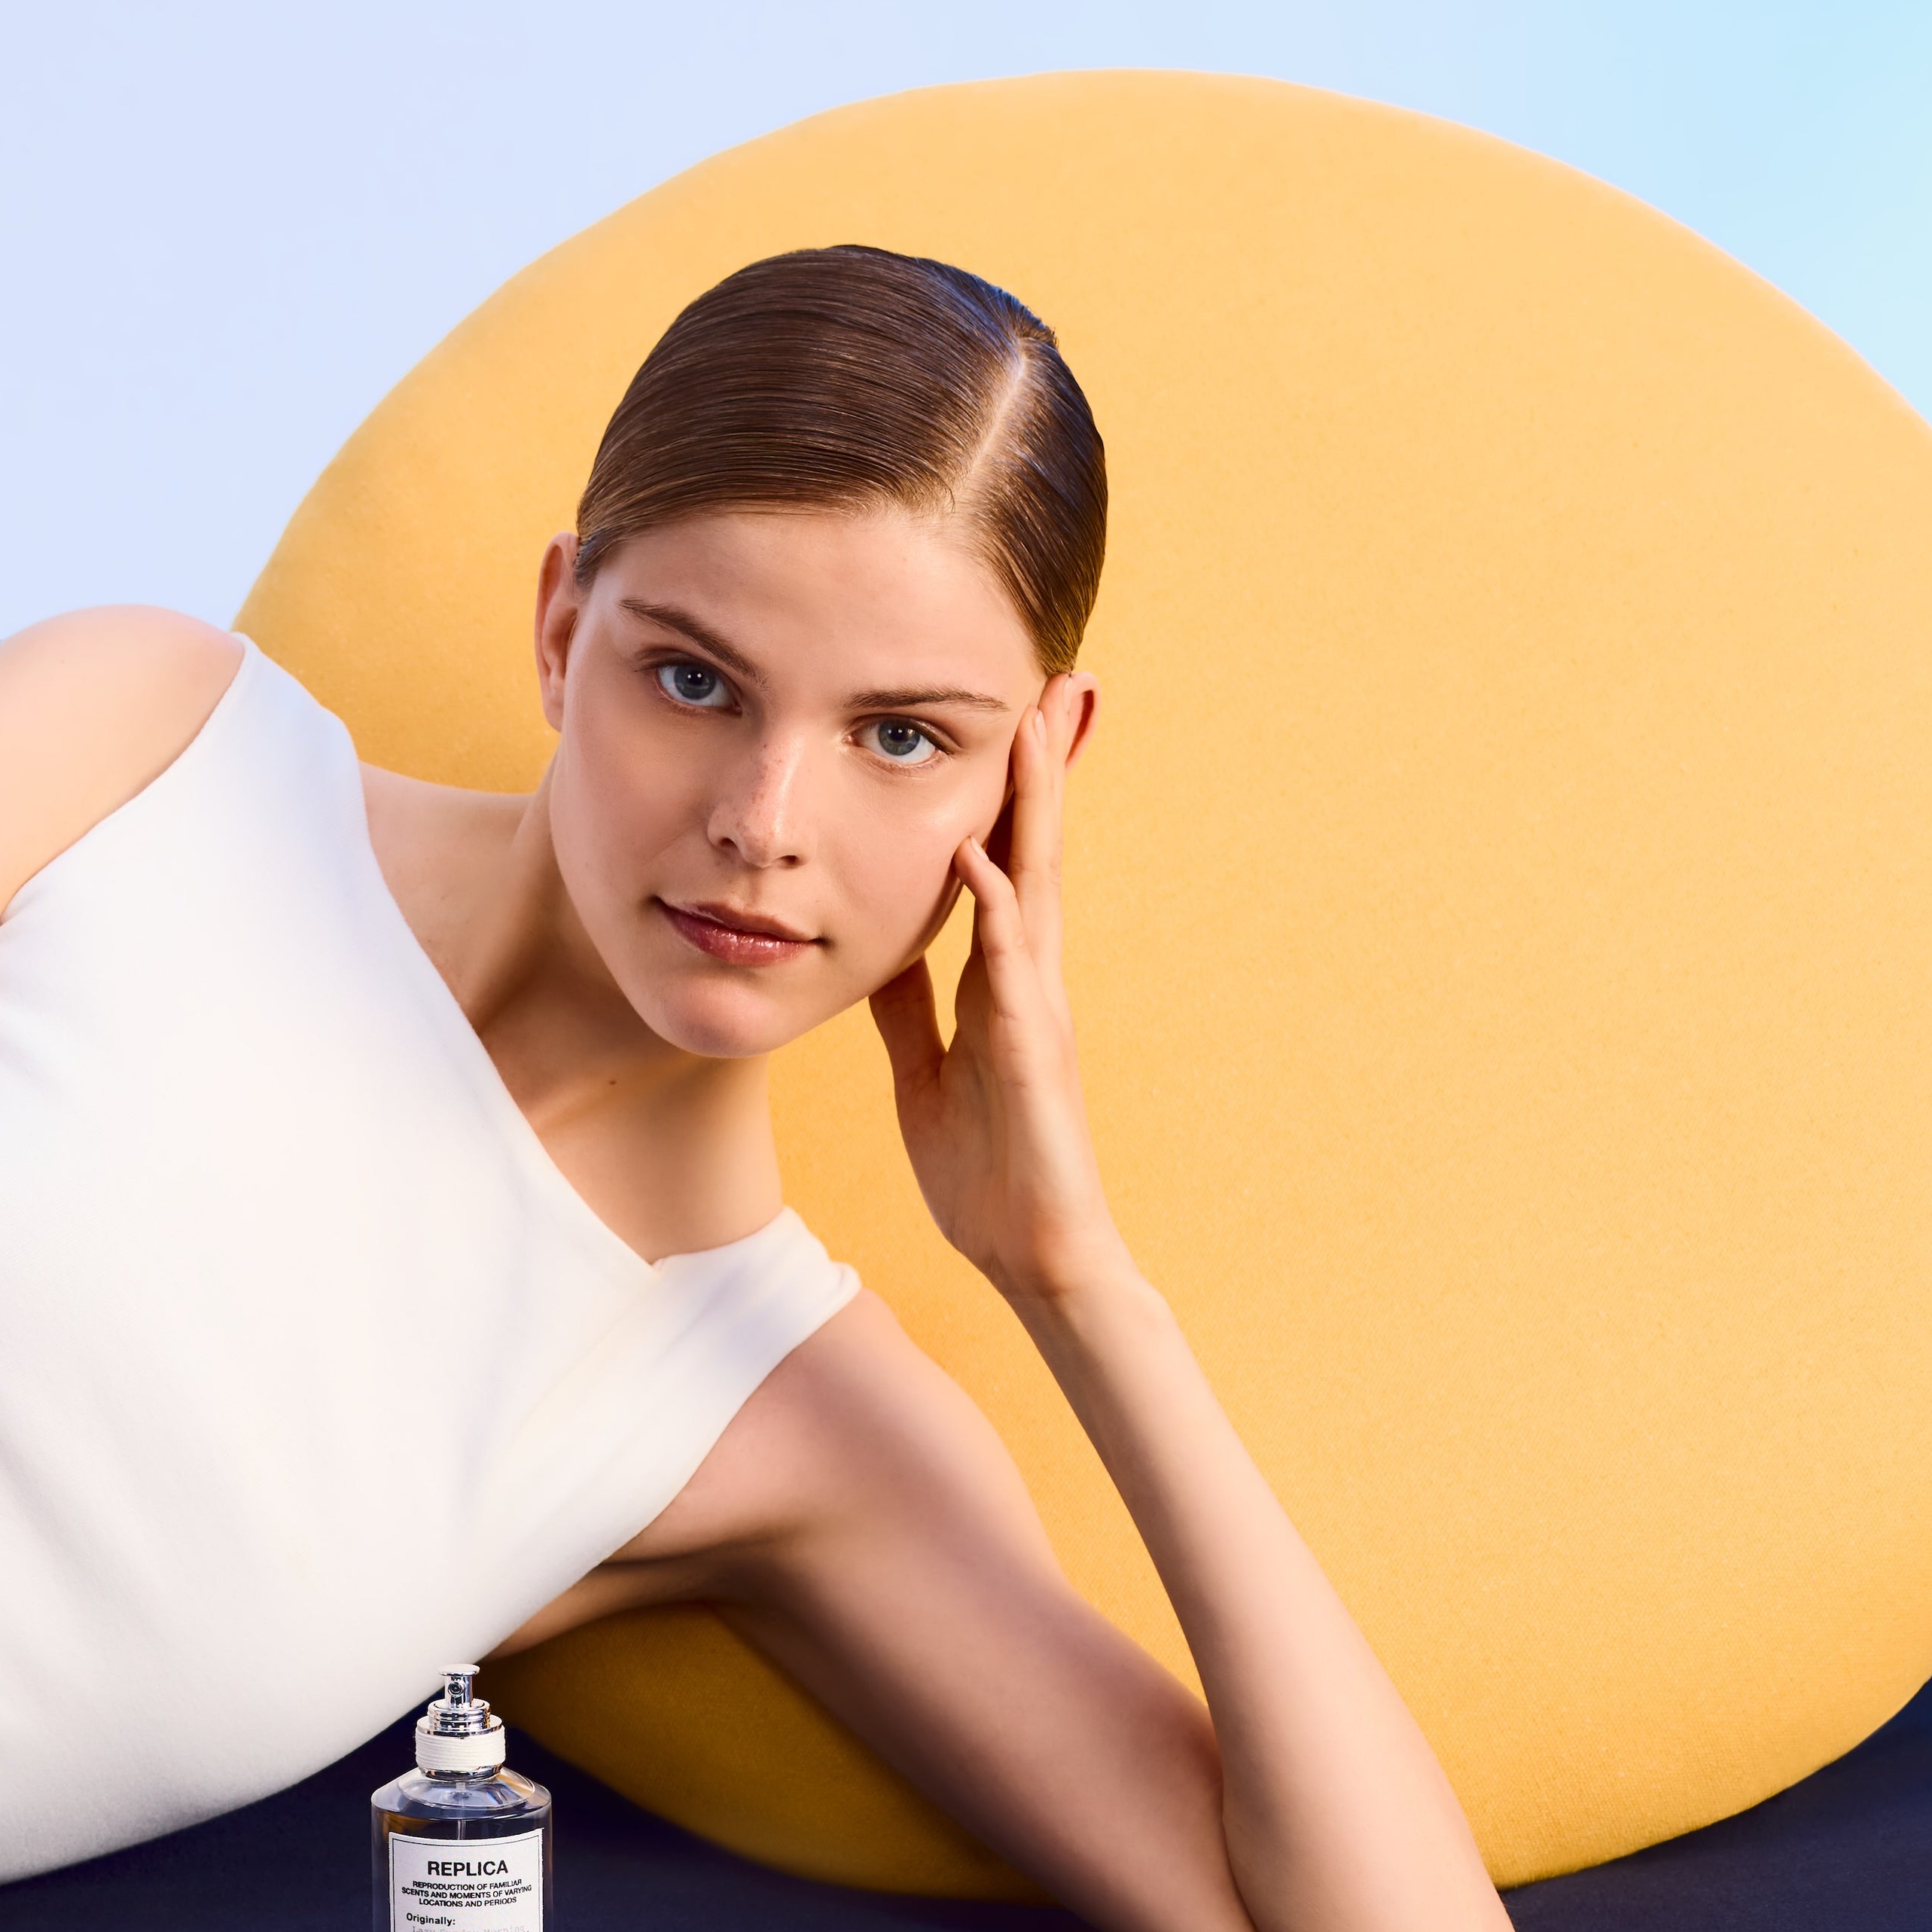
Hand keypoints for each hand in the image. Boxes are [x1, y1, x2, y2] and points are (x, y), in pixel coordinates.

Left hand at [867, 693, 1130, 1307]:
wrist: (1030, 1251)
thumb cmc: (986, 1169)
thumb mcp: (925, 1071)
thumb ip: (911, 1009)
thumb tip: (882, 952)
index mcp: (1000, 982)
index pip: (1002, 866)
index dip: (1001, 796)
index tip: (1003, 721)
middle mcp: (1028, 979)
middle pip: (1032, 850)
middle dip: (1039, 768)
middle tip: (1049, 680)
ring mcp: (1037, 1008)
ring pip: (1036, 884)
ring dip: (1033, 805)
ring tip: (1033, 724)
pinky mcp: (1032, 1049)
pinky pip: (1010, 965)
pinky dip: (995, 906)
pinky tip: (976, 856)